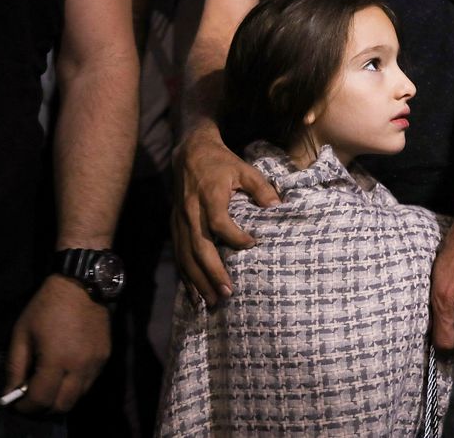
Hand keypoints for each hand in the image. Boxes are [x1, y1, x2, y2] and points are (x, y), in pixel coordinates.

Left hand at [4, 275, 109, 412]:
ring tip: (49, 385)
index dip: (26, 407)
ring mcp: (96, 363)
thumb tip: (10, 394)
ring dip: (61, 398)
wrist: (83, 284)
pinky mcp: (105, 357)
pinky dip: (75, 385)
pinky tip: (65, 372)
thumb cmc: (47, 306)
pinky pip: (89, 383)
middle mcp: (79, 367)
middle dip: (44, 408)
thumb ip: (15, 366)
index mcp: (56, 360)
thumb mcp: (22, 332)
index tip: (17, 402)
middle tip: (33, 398)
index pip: (41, 400)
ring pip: (79, 397)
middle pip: (63, 406)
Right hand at [171, 127, 278, 305]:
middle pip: (199, 246)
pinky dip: (185, 276)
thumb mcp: (244, 169)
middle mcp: (192, 211)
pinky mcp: (175, 225)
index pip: (219, 222)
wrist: (189, 152)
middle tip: (227, 293)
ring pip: (186, 255)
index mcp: (209, 195)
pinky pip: (178, 255)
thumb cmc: (221, 162)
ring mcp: (180, 220)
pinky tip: (194, 293)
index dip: (234, 236)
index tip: (252, 245)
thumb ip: (261, 188)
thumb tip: (278, 208)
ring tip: (211, 301)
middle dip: (212, 272)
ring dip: (198, 280)